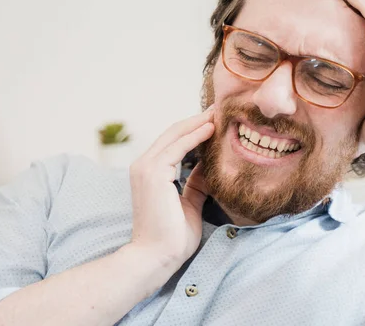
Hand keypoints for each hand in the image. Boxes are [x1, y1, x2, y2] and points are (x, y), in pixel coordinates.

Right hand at [127, 106, 214, 278]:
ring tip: (219, 112)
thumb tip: (210, 165)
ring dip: (198, 122)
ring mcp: (146, 167)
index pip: (174, 141)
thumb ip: (197, 181)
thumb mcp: (190, 201)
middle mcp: (144, 165)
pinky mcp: (153, 172)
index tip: (216, 120)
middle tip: (220, 108)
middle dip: (198, 119)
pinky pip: (177, 147)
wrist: (157, 257)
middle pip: (174, 132)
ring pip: (175, 134)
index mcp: (150, 172)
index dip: (195, 129)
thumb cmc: (173, 236)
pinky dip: (194, 135)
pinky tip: (211, 128)